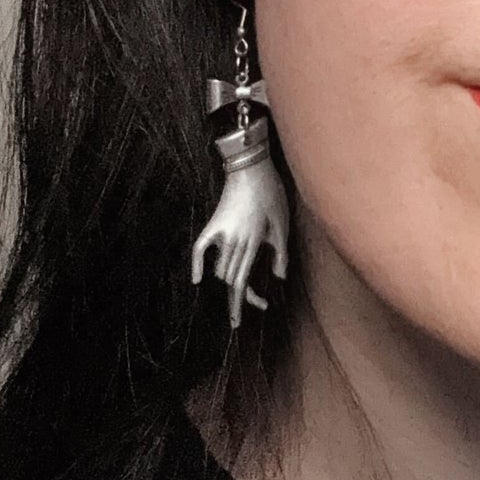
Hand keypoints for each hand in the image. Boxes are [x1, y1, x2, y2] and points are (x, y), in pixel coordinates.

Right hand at [191, 158, 290, 329]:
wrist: (251, 166)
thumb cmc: (272, 193)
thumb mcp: (282, 223)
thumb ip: (281, 253)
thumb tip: (280, 277)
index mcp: (252, 243)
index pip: (243, 280)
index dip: (247, 300)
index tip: (253, 312)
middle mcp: (234, 241)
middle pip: (231, 278)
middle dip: (242, 295)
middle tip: (259, 304)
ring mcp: (221, 233)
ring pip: (220, 268)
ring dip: (229, 281)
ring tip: (244, 292)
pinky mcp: (213, 223)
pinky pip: (200, 248)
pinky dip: (197, 264)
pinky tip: (198, 280)